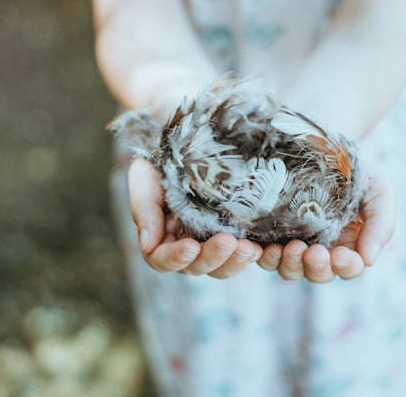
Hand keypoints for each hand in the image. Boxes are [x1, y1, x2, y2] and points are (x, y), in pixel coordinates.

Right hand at [128, 158, 262, 278]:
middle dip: (212, 258)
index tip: (190, 247)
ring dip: (235, 261)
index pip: (162, 260)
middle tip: (228, 242)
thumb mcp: (145, 175)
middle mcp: (187, 243)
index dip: (175, 258)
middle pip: (196, 267)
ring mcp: (213, 240)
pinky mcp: (237, 232)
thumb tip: (148, 245)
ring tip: (249, 248)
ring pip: (222, 266)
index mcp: (162, 235)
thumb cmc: (162, 156)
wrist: (189, 138)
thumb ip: (144, 208)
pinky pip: (243, 253)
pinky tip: (262, 248)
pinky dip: (252, 255)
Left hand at [257, 172, 396, 281]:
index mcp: (349, 244)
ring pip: (290, 269)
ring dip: (290, 264)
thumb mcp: (380, 189)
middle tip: (314, 252)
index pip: (349, 268)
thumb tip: (369, 260)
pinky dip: (262, 256)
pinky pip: (263, 253)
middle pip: (318, 273)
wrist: (323, 140)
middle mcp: (321, 249)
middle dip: (316, 267)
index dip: (345, 267)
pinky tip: (262, 248)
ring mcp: (294, 241)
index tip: (341, 255)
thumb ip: (382, 223)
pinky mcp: (269, 231)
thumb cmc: (356, 168)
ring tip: (291, 248)